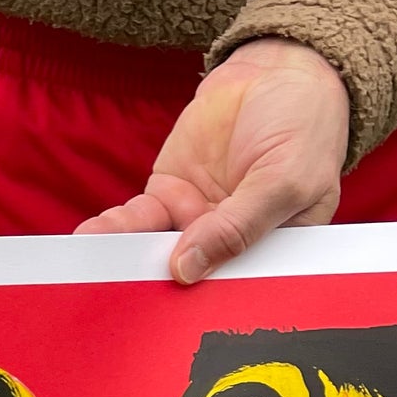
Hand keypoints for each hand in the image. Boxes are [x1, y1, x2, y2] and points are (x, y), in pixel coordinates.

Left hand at [74, 36, 350, 283]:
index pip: (239, 292)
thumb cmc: (304, 128)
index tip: (171, 324)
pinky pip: (137, 220)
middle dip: (156, 293)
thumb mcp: (285, 179)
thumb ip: (238, 226)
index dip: (207, 309)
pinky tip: (92, 238)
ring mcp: (197, 221)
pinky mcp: (168, 195)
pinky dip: (115, 229)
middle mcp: (232, 245)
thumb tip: (188, 268)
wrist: (277, 72)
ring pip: (156, 252)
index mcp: (275, 253)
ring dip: (126, 262)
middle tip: (123, 307)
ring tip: (98, 270)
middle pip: (191, 280)